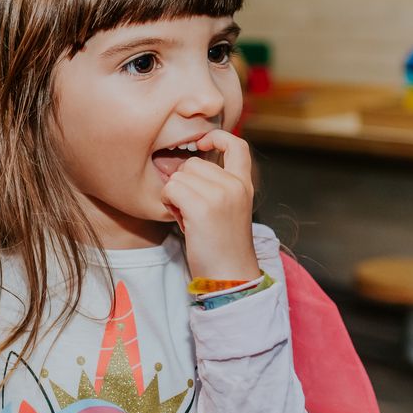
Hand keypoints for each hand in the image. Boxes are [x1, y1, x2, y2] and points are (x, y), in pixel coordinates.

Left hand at [160, 129, 257, 281]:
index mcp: (244, 184)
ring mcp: (221, 194)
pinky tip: (181, 220)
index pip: (237, 145)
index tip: (202, 144)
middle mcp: (235, 185)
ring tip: (189, 217)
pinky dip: (168, 203)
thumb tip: (187, 165)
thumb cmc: (221, 245)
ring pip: (179, 175)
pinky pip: (171, 188)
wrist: (230, 275)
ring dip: (174, 195)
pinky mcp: (203, 207)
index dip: (217, 137)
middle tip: (192, 210)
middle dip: (184, 184)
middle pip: (192, 163)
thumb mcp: (228, 208)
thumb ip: (217, 185)